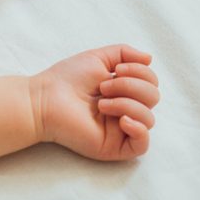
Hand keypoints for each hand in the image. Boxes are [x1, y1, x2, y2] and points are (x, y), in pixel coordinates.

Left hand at [31, 44, 158, 160]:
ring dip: (127, 104)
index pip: (151, 83)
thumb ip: (125, 53)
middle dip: (131, 86)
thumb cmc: (67, 79)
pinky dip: (139, 130)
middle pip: (153, 98)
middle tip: (103, 87)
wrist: (45, 99)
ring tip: (101, 104)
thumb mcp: (99, 58)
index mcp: (124, 91)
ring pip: (149, 119)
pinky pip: (142, 145)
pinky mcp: (114, 147)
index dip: (140, 73)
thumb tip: (149, 58)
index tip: (116, 70)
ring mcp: (121, 129)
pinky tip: (122, 120)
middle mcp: (125, 109)